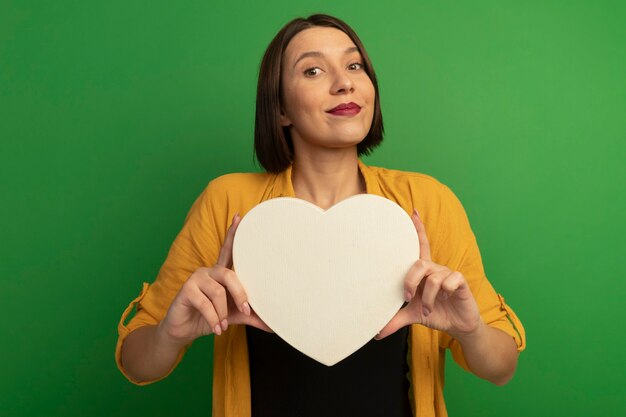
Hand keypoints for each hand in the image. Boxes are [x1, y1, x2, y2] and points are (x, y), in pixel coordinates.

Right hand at [158, 213, 271, 346]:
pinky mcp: (186, 290)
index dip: (233, 234)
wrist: (183, 331)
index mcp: (220, 273)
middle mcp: (208, 271)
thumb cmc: (209, 318)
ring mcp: (196, 278)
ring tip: (223, 325)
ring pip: (219, 292)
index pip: (228, 250)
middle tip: (245, 310)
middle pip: (230, 274)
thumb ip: (250, 316)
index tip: (240, 217)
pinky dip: (213, 318)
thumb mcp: (232, 316)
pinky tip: (215, 327)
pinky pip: (206, 303)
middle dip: (240, 294)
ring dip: (223, 312)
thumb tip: (272, 325)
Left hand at [375, 209, 481, 339]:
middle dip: (410, 280)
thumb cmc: (436, 314)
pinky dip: (444, 292)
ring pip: (433, 277)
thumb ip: (396, 320)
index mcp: (423, 273)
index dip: (418, 229)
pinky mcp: (460, 282)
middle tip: (407, 297)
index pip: (420, 245)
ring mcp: (448, 275)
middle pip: (419, 263)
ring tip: (427, 311)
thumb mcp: (413, 315)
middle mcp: (435, 269)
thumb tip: (377, 333)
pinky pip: (450, 280)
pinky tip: (446, 300)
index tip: (412, 212)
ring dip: (426, 298)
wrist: (458, 326)